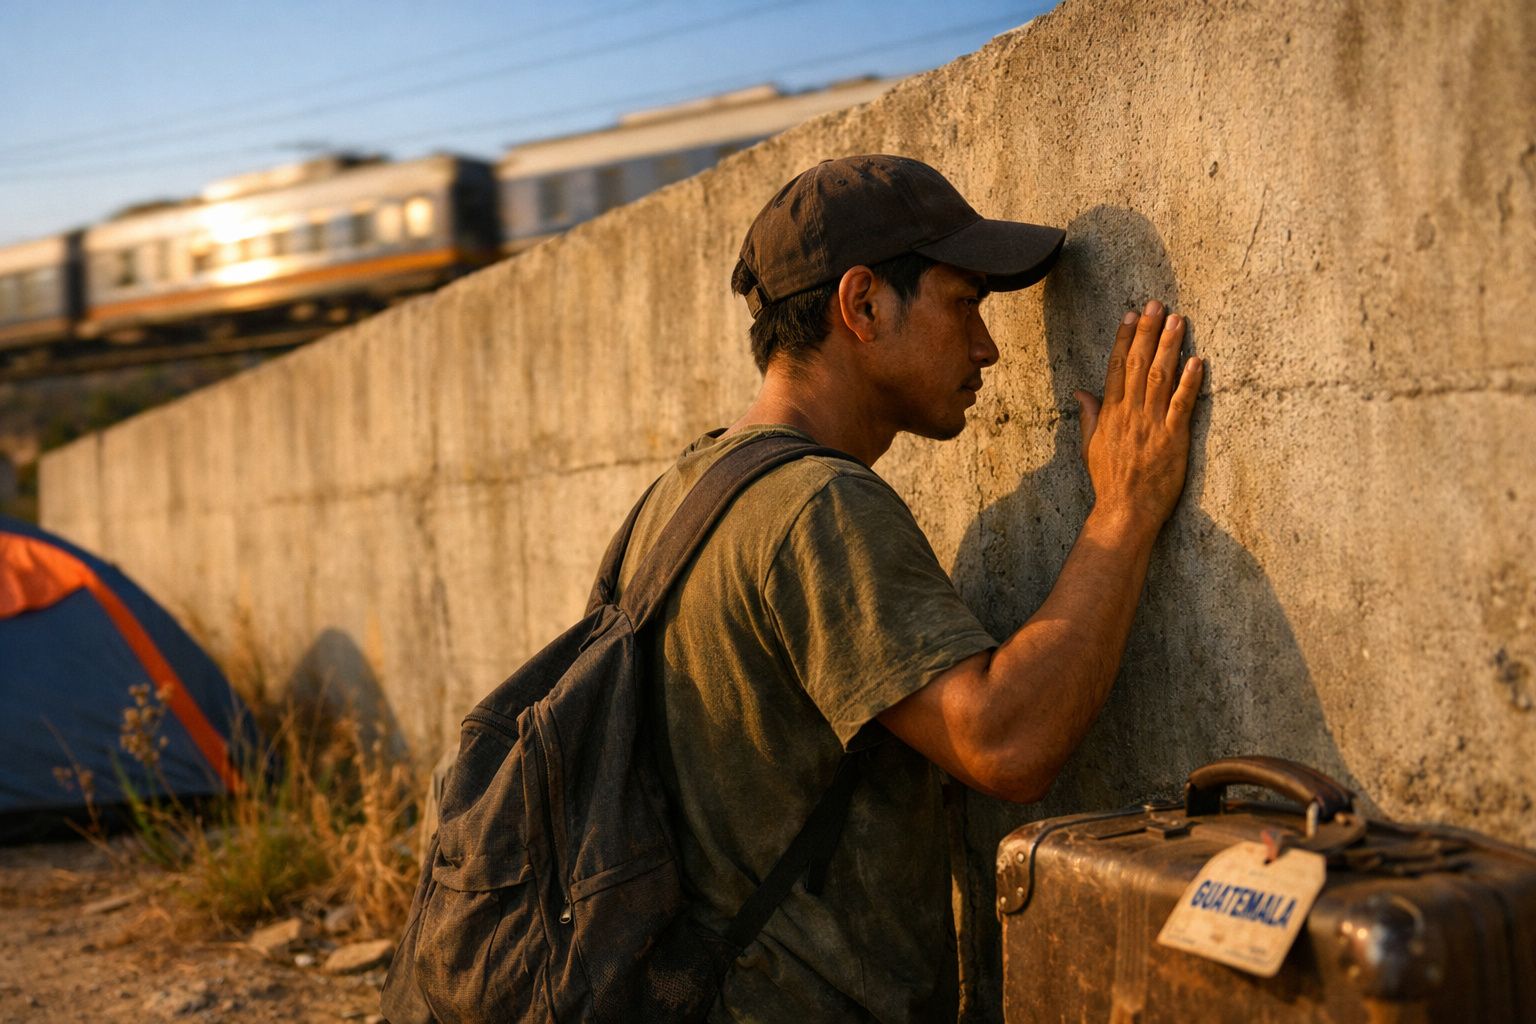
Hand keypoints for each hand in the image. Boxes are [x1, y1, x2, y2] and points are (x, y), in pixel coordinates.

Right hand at [1072, 300, 1203, 534]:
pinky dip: (1189, 382)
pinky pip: (1181, 404)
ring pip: (1160, 377)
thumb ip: (1090, 416)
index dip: (1124, 339)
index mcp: (1110, 413)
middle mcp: (1130, 413)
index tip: (1131, 315)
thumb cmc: (1109, 480)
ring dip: (1169, 346)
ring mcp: (1152, 424)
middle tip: (1156, 305)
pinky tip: (1197, 360)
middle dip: (1148, 332)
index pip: (1115, 367)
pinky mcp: (1173, 438)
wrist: (1125, 509)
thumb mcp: (1090, 446)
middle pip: (1138, 364)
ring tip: (1178, 320)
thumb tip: (1081, 392)